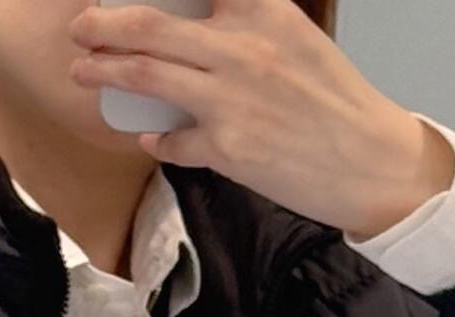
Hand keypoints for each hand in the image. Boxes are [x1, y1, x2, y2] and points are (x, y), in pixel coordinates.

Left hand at [66, 1, 453, 238]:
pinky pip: (173, 140)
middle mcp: (242, 47)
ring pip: (146, 76)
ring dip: (105, 72)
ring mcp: (231, 99)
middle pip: (148, 25)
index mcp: (261, 10)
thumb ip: (247, 23)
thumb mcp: (295, 39)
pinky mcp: (228, 149)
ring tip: (84, 71)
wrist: (373, 163)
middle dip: (102, 24)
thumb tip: (198, 24)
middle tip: (81, 27)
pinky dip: (157, 139)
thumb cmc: (336, 103)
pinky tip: (151, 138)